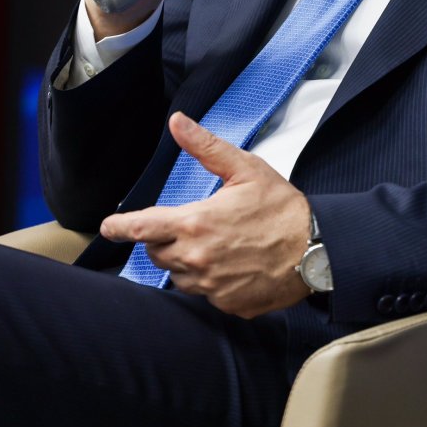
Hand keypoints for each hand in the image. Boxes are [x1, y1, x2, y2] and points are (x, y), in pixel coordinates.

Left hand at [100, 113, 312, 317]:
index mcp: (195, 223)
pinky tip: (235, 265)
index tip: (109, 226)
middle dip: (168, 239)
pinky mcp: (225, 303)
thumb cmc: (283, 208)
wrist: (317, 249)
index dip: (119, 227)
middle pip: (157, 253)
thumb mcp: (246, 170)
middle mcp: (195, 258)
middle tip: (197, 226)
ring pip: (179, 275)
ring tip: (221, 245)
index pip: (140, 228)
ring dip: (188, 261)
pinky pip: (205, 293)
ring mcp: (209, 285)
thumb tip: (178, 123)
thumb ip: (206, 148)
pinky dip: (213, 280)